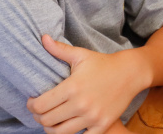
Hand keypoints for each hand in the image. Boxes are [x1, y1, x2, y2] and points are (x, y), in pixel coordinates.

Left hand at [26, 35, 144, 133]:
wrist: (131, 72)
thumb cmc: (103, 63)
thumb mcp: (81, 55)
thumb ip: (59, 49)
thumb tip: (43, 38)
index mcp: (72, 87)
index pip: (40, 105)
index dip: (31, 105)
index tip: (33, 102)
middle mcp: (81, 104)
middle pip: (47, 121)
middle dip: (39, 116)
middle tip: (42, 111)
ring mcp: (93, 116)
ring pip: (60, 133)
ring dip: (52, 128)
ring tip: (53, 120)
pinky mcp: (103, 124)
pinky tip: (69, 125)